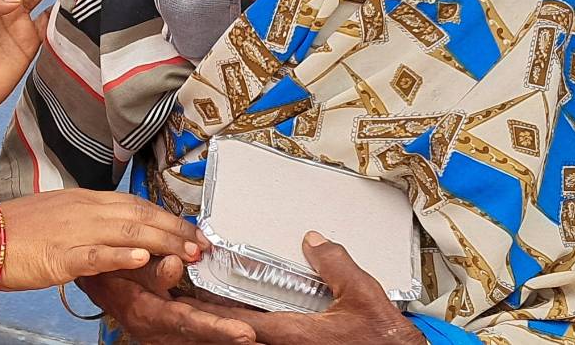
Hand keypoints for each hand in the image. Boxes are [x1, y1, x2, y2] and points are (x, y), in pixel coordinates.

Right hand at [0, 190, 211, 292]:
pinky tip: (142, 260)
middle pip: (140, 215)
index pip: (135, 203)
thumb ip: (85, 216)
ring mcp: (73, 231)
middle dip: (175, 229)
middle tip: (201, 244)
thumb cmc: (14, 229)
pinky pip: (96, 254)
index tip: (189, 229)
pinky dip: (121, 256)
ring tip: (187, 252)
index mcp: (84, 199)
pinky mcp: (60, 255)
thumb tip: (108, 222)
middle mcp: (85, 210)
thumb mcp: (57, 212)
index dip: (166, 215)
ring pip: (127, 232)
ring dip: (162, 242)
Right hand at [77, 257, 255, 343]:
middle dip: (232, 343)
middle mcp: (161, 332)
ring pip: (203, 344)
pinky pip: (200, 341)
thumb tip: (177, 264)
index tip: (244, 333)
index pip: (190, 322)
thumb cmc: (115, 274)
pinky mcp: (176, 336)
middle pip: (203, 340)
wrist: (100, 288)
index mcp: (150, 314)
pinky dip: (219, 340)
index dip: (218, 329)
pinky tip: (240, 340)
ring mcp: (169, 337)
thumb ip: (155, 268)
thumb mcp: (128, 266)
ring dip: (227, 344)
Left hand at [194, 232, 425, 344]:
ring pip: (252, 342)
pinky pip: (269, 343)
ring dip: (233, 326)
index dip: (211, 307)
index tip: (190, 295)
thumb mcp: (363, 294)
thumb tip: (313, 241)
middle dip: (214, 318)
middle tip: (193, 299)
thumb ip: (335, 264)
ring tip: (215, 309)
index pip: (238, 319)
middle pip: (238, 334)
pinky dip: (255, 332)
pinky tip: (253, 323)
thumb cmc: (384, 340)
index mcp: (294, 334)